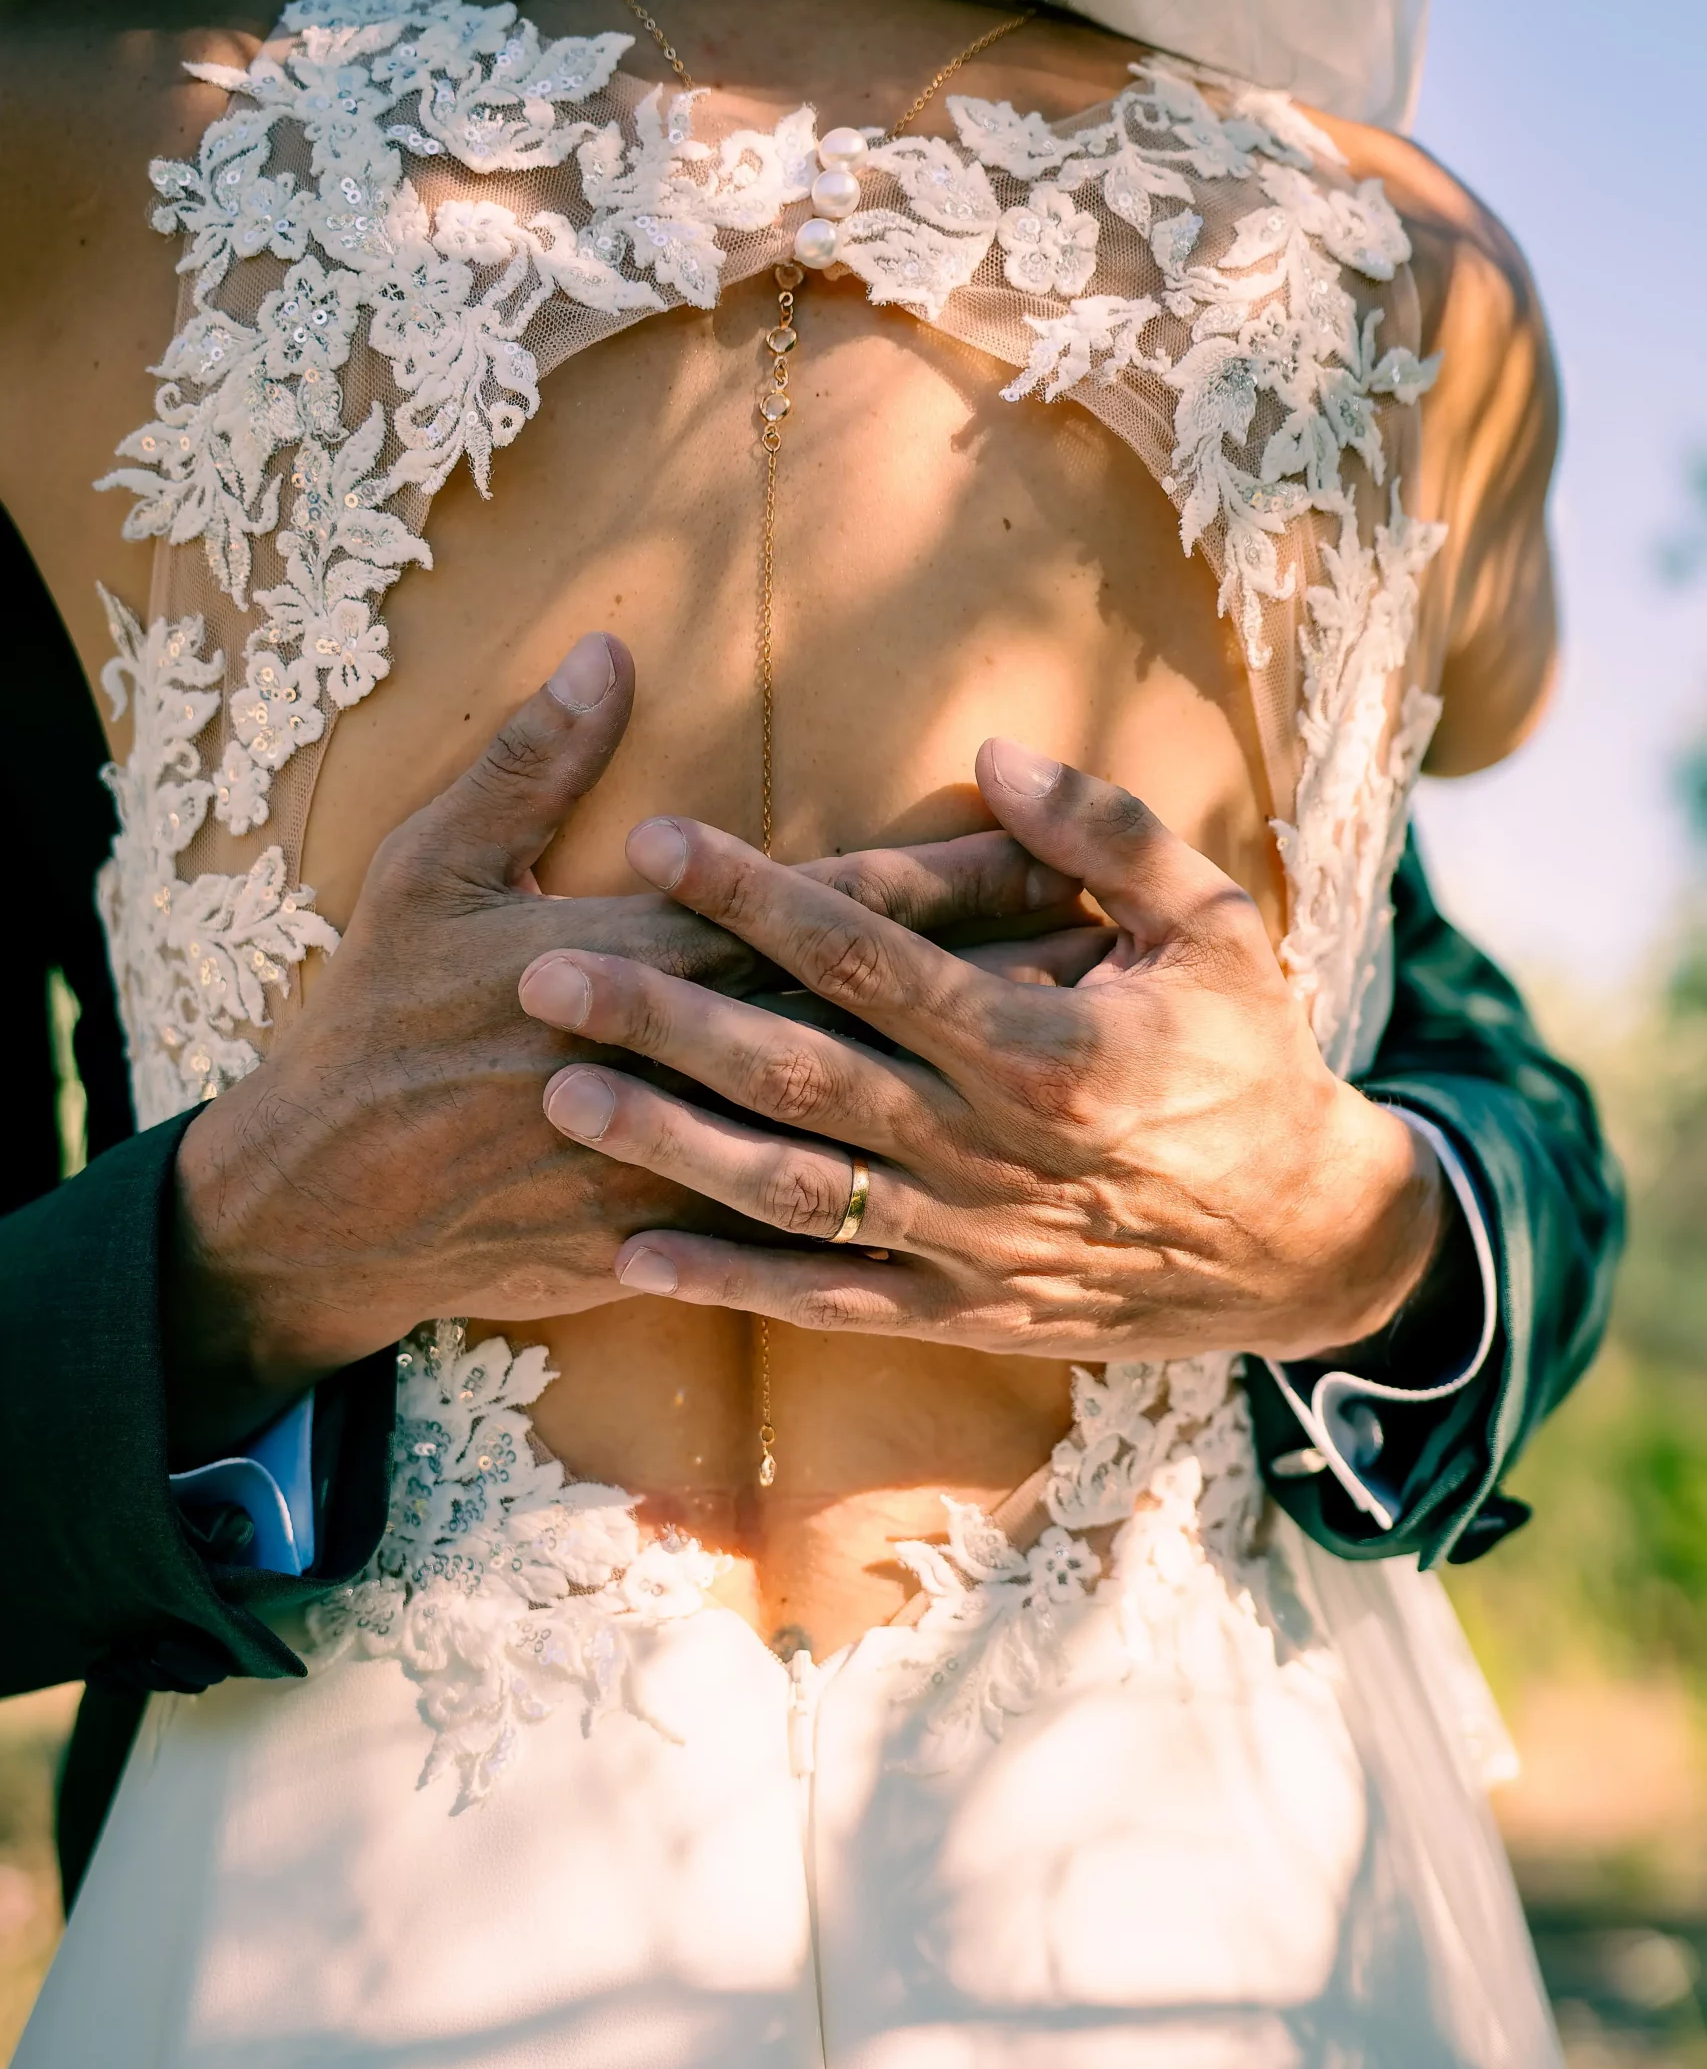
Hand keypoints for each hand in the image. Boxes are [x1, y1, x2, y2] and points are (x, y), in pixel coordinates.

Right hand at [166, 643, 1076, 1458]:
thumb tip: (608, 654)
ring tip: (1092, 1058)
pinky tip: (991, 1177)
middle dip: (997, 972)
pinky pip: (816, 1223)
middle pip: (880, 1009)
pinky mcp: (681, 1236)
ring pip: (875, 1117)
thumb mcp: (431, 865)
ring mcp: (692, 1158)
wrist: (334, 1201)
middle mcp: (691, 1056)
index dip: (943, 875)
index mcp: (644, 948)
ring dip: (975, 1086)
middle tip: (1118, 941)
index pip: (829, 907)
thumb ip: (530, 761)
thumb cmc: (379, 1020)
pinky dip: (907, 1190)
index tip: (1042, 848)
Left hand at [520, 741, 1444, 1363]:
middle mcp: (991, 1148)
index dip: (753, 896)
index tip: (654, 842)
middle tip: (543, 975)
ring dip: (668, 1147)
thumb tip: (990, 756)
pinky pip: (827, 1301)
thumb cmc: (1251, 1063)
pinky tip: (631, 1257)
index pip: (867, 954)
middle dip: (663, 1020)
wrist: (1302, 1245)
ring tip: (562, 1098)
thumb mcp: (1215, 926)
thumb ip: (1105, 834)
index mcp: (1046, 1043)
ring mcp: (970, 1242)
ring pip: (791, 1192)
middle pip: (798, 1073)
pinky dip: (729, 1284)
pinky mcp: (962, 1313)